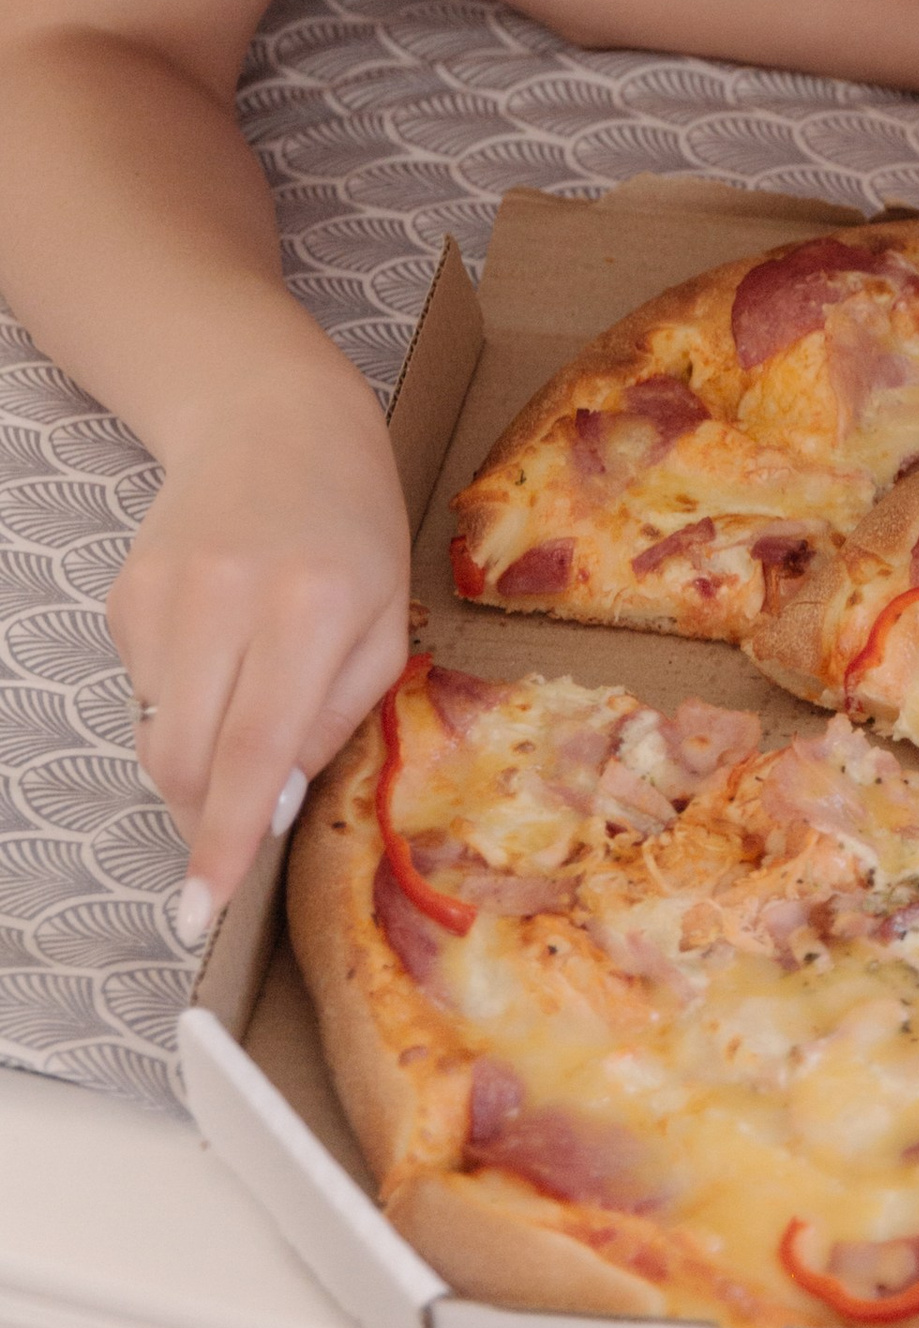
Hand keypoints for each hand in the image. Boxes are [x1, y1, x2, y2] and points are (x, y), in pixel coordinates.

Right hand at [109, 351, 411, 929]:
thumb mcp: (386, 616)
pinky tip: (217, 647)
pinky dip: (177, 701)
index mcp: (312, 607)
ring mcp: (164, 595)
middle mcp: (227, 599)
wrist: (272, 417)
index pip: (255, 751)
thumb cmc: (351, 521)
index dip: (226, 840)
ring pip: (154, 737)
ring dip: (193, 760)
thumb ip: (338, 717)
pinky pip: (141, 692)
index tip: (201, 910)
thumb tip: (267, 806)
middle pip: (186, 761)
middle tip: (235, 820)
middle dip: (204, 816)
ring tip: (243, 698)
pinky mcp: (124, 594)